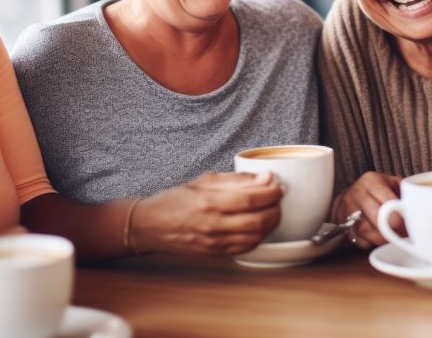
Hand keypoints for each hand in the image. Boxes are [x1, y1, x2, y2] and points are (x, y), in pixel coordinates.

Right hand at [129, 172, 281, 255]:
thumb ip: (237, 180)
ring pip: (256, 237)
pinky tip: (260, 225)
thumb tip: (266, 178)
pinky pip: (246, 248)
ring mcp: (214, 243)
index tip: (278, 185)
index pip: (250, 199)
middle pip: (257, 220)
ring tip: (272, 210)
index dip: (271, 192)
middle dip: (276, 208)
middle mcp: (212, 225)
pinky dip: (259, 236)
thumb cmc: (177, 199)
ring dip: (271, 223)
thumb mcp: (204, 180)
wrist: (152, 226)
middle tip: (278, 198)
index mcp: (208, 202)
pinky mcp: (216, 254)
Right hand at [332, 172, 401, 249]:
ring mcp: (346, 209)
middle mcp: (356, 193)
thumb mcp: (390, 183)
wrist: (350, 196)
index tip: (408, 223)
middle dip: (392, 229)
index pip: (388, 202)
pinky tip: (378, 238)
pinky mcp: (342, 224)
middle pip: (376, 218)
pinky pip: (358, 239)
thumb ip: (404, 191)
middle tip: (403, 234)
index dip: (400, 216)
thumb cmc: (376, 190)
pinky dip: (371, 242)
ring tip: (393, 238)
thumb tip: (418, 205)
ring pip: (366, 230)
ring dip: (382, 238)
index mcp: (371, 181)